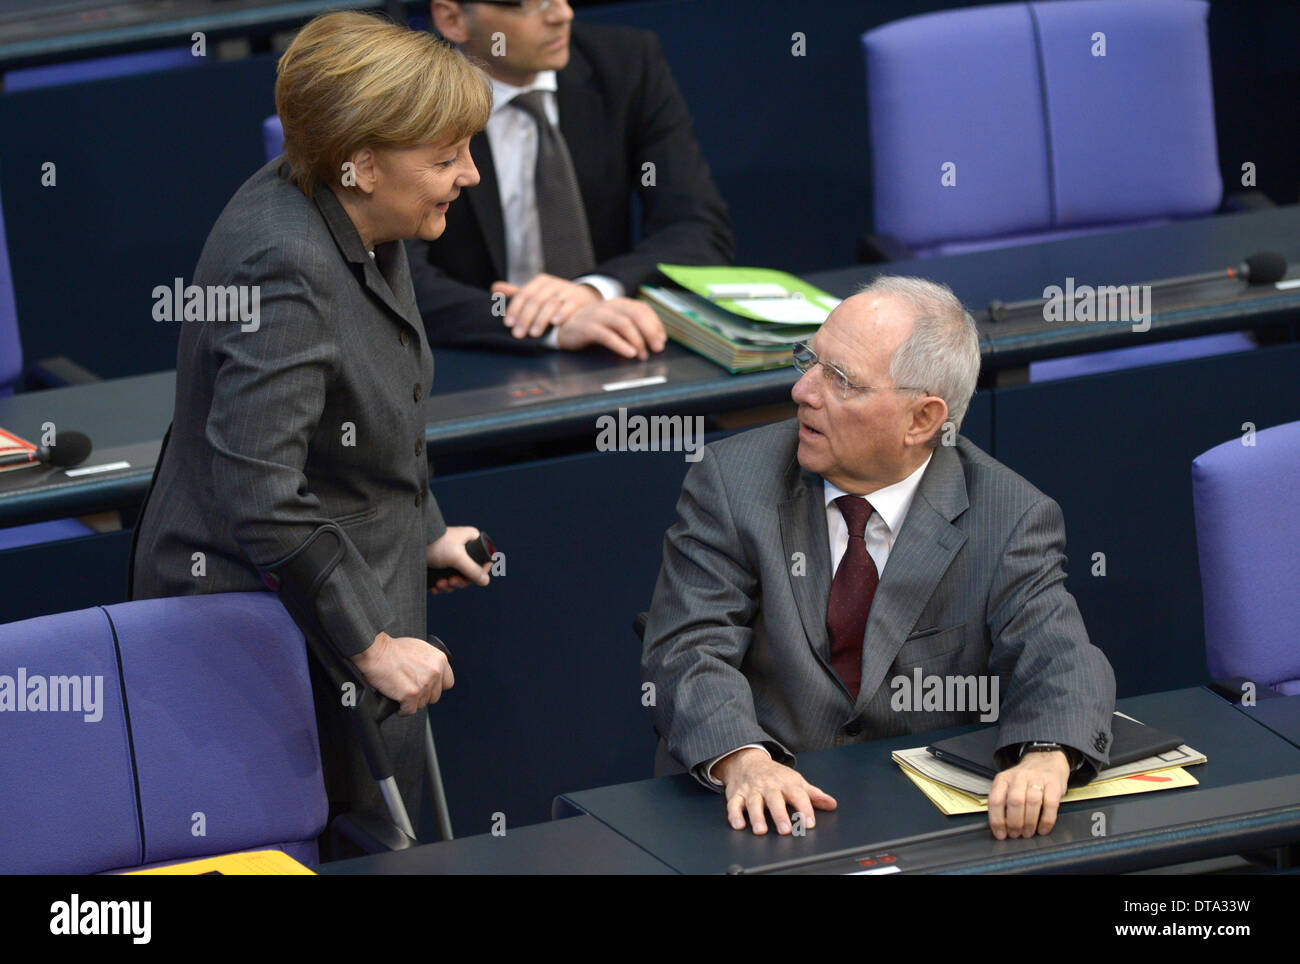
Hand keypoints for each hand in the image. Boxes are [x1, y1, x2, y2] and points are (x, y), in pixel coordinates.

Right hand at [350, 631, 453, 716]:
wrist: (376, 651)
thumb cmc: (393, 649)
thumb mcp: (420, 649)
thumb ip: (430, 662)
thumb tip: (432, 673)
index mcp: (439, 660)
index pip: (448, 683)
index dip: (436, 687)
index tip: (428, 688)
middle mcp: (435, 672)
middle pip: (434, 696)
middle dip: (422, 695)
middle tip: (410, 690)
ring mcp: (424, 684)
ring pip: (422, 704)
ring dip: (411, 702)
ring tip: (401, 693)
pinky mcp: (411, 695)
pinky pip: (409, 710)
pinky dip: (402, 710)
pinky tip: (397, 703)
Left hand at [425, 525, 491, 594]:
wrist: (409, 543)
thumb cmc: (435, 544)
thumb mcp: (457, 557)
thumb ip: (472, 570)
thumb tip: (486, 581)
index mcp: (471, 539)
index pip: (484, 559)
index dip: (479, 572)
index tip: (469, 579)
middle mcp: (463, 547)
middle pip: (470, 572)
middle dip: (459, 581)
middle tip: (451, 581)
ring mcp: (451, 556)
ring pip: (458, 577)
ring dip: (449, 585)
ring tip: (440, 584)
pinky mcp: (440, 564)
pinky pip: (446, 578)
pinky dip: (442, 586)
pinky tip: (435, 587)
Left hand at [491, 274, 600, 337]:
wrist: (585, 297)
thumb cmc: (555, 298)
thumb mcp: (537, 294)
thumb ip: (517, 293)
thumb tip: (494, 288)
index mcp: (540, 282)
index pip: (523, 294)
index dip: (514, 309)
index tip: (508, 324)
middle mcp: (553, 284)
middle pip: (535, 300)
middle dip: (525, 318)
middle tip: (518, 334)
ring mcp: (567, 291)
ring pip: (551, 304)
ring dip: (541, 320)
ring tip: (534, 334)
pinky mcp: (579, 299)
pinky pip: (570, 306)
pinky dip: (562, 314)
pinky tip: (555, 323)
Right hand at [554, 298, 666, 359]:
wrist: (563, 328)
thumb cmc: (593, 327)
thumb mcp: (614, 323)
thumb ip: (633, 326)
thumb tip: (656, 339)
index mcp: (619, 303)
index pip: (642, 308)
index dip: (655, 324)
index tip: (661, 340)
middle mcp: (609, 306)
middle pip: (635, 314)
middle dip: (650, 332)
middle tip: (657, 348)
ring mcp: (598, 316)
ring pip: (623, 323)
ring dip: (637, 340)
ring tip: (642, 355)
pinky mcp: (587, 328)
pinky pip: (607, 335)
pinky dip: (620, 345)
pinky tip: (629, 353)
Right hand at [714, 747, 836, 834]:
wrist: (748, 760)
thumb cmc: (775, 775)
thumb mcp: (795, 781)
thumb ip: (813, 794)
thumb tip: (831, 804)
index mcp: (786, 783)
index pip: (798, 795)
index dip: (805, 809)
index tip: (809, 823)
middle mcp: (769, 786)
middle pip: (774, 800)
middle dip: (779, 814)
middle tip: (785, 829)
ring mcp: (752, 790)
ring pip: (753, 803)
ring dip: (756, 816)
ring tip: (761, 830)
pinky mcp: (737, 794)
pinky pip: (733, 804)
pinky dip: (734, 814)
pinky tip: (738, 825)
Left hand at [987, 750, 1069, 838]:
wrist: (1046, 758)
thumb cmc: (1025, 778)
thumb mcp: (1008, 785)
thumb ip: (1003, 801)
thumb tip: (1000, 827)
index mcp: (1004, 779)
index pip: (996, 800)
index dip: (997, 820)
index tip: (1000, 834)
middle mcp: (1019, 777)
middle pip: (1014, 802)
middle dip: (1014, 823)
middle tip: (1016, 834)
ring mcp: (1037, 779)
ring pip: (1031, 803)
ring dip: (1029, 823)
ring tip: (1028, 833)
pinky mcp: (1053, 783)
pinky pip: (1050, 804)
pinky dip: (1046, 820)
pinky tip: (1043, 828)